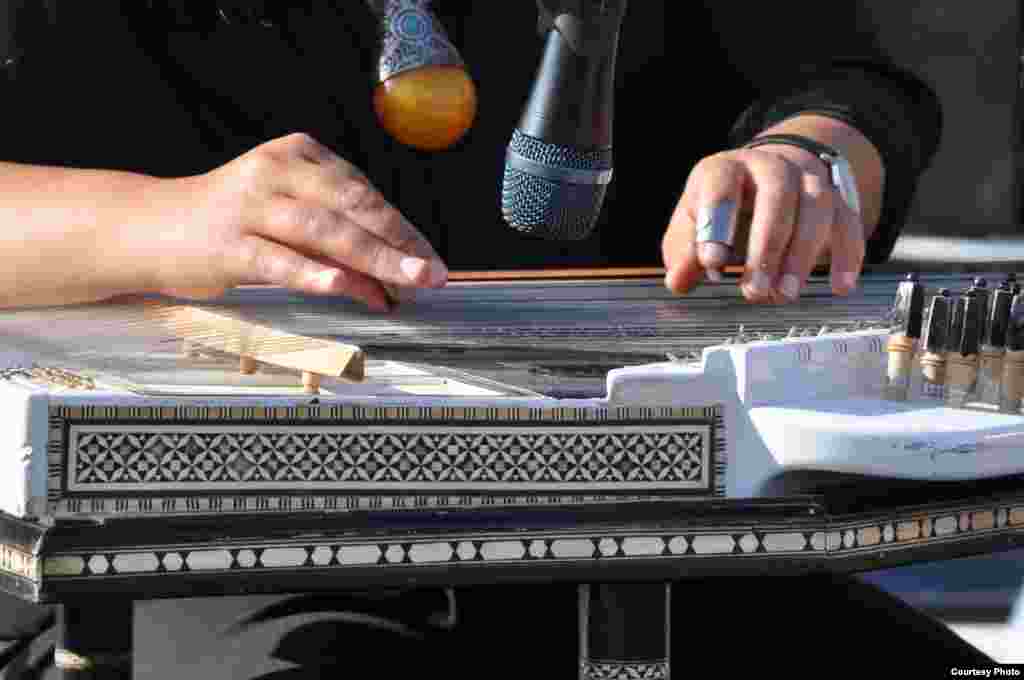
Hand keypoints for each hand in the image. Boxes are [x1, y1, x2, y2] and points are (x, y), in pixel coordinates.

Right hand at [133, 133, 446, 310]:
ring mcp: (251, 207)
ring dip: (373, 260)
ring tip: (406, 285)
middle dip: (398, 243)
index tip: (430, 256)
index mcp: (298, 153)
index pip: (362, 191)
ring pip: (324, 232)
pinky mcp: (228, 246)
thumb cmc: (232, 221)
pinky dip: (316, 274)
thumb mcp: (288, 213)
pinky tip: (348, 288)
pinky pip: (280, 261)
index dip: (401, 227)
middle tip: (432, 273)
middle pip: (351, 207)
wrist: (152, 227)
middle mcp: (277, 172)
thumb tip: (392, 279)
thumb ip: (337, 238)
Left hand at [661, 143, 865, 303]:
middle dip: (766, 247)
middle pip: (777, 196)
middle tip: (754, 291)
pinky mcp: (836, 198)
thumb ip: (684, 250)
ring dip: (802, 255)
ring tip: (784, 295)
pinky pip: (848, 222)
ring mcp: (807, 179)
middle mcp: (770, 166)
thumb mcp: (692, 223)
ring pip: (816, 207)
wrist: (766, 174)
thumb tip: (678, 281)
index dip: (717, 223)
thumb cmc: (722, 208)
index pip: (721, 186)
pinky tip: (840, 287)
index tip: (712, 264)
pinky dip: (847, 255)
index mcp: (725, 169)